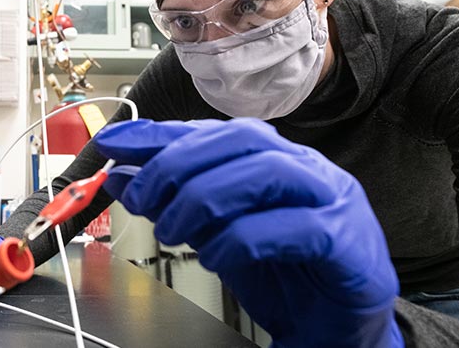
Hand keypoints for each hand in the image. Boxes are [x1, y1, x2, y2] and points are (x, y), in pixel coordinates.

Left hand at [94, 118, 402, 347]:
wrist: (335, 326)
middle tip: (140, 200)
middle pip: (237, 139)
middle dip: (176, 164)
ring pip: (264, 172)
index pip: (210, 131)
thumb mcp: (212, 231)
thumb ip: (174, 201)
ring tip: (171, 231)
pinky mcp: (346, 240)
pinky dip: (240, 240)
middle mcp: (303, 168)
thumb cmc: (279, 272)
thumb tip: (124, 177)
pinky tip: (217, 257)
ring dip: (203, 199)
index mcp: (271, 158)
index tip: (112, 145)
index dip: (157, 134)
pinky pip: (291, 227)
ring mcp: (331, 199)